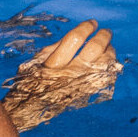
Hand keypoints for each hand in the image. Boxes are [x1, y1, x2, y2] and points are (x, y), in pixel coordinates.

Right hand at [2, 19, 119, 131]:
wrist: (27, 114)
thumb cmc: (31, 83)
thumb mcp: (35, 64)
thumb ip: (54, 47)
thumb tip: (80, 31)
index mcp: (52, 65)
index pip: (74, 38)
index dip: (86, 27)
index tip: (92, 23)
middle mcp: (67, 75)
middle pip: (94, 48)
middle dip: (103, 36)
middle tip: (106, 31)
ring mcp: (79, 86)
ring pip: (105, 62)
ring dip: (109, 51)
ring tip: (108, 46)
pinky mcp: (86, 95)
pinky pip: (106, 78)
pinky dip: (109, 67)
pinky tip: (106, 62)